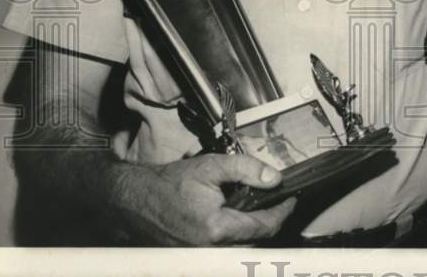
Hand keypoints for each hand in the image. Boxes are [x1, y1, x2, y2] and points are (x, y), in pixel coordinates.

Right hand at [117, 153, 296, 244]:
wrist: (135, 200)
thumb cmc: (169, 184)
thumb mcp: (210, 167)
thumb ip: (246, 170)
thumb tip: (274, 178)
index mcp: (217, 229)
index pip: (265, 226)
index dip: (283, 211)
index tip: (291, 198)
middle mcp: (210, 250)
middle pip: (255, 241)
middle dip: (270, 221)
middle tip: (278, 200)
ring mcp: (201, 258)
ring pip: (241, 248)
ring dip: (254, 229)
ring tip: (259, 207)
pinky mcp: (194, 259)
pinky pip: (226, 250)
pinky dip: (237, 236)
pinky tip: (236, 218)